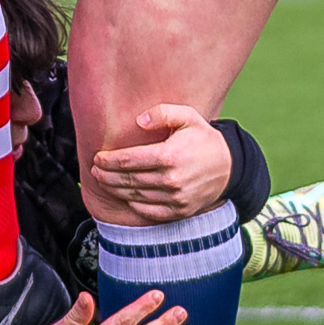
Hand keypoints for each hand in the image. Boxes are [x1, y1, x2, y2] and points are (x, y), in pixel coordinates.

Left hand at [91, 104, 232, 221]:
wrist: (229, 167)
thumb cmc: (204, 139)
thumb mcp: (188, 116)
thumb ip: (163, 113)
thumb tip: (138, 121)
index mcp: (170, 155)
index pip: (129, 160)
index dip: (109, 161)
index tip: (98, 158)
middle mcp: (171, 180)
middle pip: (129, 180)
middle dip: (107, 176)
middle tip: (95, 171)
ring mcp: (175, 198)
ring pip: (136, 196)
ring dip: (116, 190)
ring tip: (105, 182)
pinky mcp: (179, 211)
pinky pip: (149, 211)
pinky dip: (134, 205)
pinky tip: (125, 197)